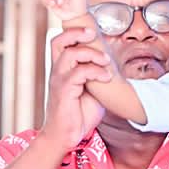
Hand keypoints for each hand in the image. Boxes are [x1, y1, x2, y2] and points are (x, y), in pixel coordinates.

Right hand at [37, 27, 110, 150]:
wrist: (67, 137)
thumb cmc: (78, 114)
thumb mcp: (92, 90)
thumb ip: (96, 75)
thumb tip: (111, 65)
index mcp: (62, 69)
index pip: (61, 41)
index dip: (74, 32)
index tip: (93, 33)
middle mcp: (57, 71)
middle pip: (58, 40)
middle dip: (77, 33)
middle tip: (94, 35)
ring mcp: (59, 80)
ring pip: (70, 53)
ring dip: (92, 54)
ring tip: (106, 62)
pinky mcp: (63, 91)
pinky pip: (79, 72)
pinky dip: (96, 71)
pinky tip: (106, 77)